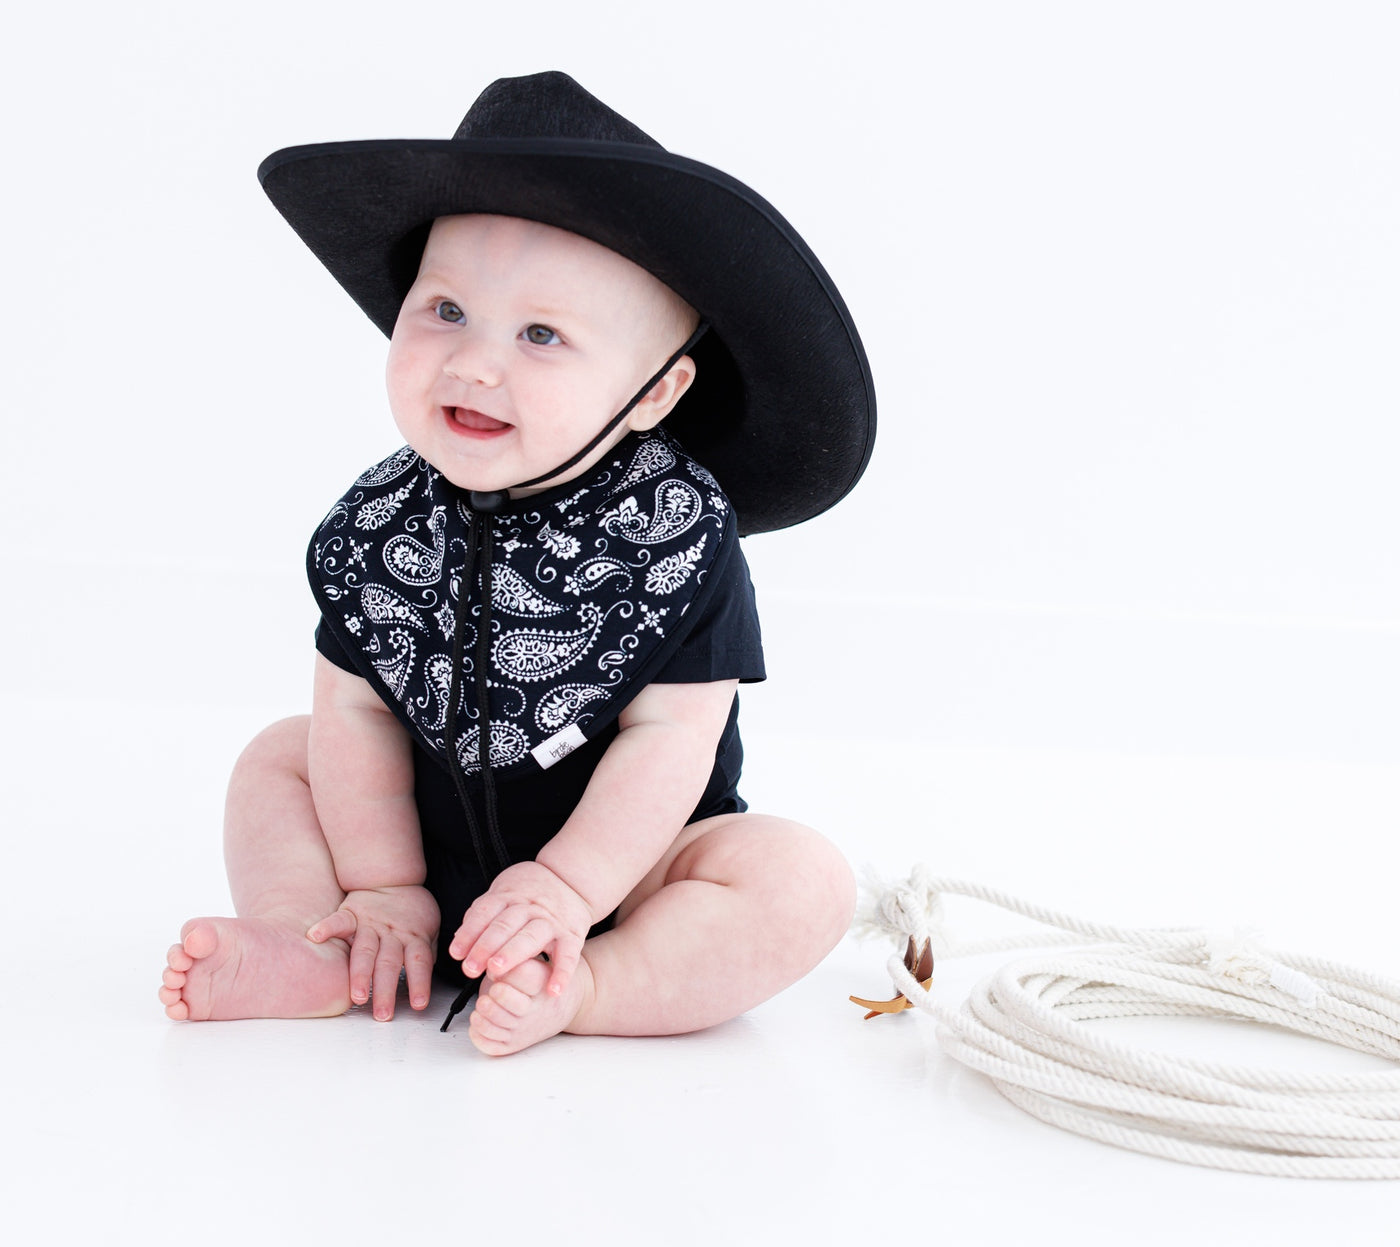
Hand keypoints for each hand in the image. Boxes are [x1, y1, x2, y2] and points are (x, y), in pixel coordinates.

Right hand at [307, 884, 439, 1019]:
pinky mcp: (353, 914)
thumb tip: (425, 977)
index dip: (419, 983)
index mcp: (413, 936)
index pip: (418, 962)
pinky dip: (327, 927)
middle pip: (388, 964)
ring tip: (358, 996)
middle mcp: (391, 933)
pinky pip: (339, 921)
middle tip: (383, 1013)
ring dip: (361, 976)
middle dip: (385, 991)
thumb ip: (425, 951)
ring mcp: (370, 925)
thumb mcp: (429, 928)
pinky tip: (315, 937)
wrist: (393, 878)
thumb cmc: (411, 908)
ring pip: (365, 952)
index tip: (418, 1004)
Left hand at [448, 862, 592, 998]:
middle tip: (470, 968)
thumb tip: (459, 939)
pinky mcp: (571, 934)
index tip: (456, 953)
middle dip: (486, 947)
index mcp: (509, 895)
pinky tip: (553, 990)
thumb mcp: (504, 893)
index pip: (485, 912)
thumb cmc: (529, 893)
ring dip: (513, 954)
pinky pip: (568, 954)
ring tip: (496, 971)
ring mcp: (551, 920)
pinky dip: (562, 973)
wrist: (571, 878)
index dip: (469, 933)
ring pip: (531, 936)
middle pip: (504, 925)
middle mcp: (529, 906)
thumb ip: (482, 915)